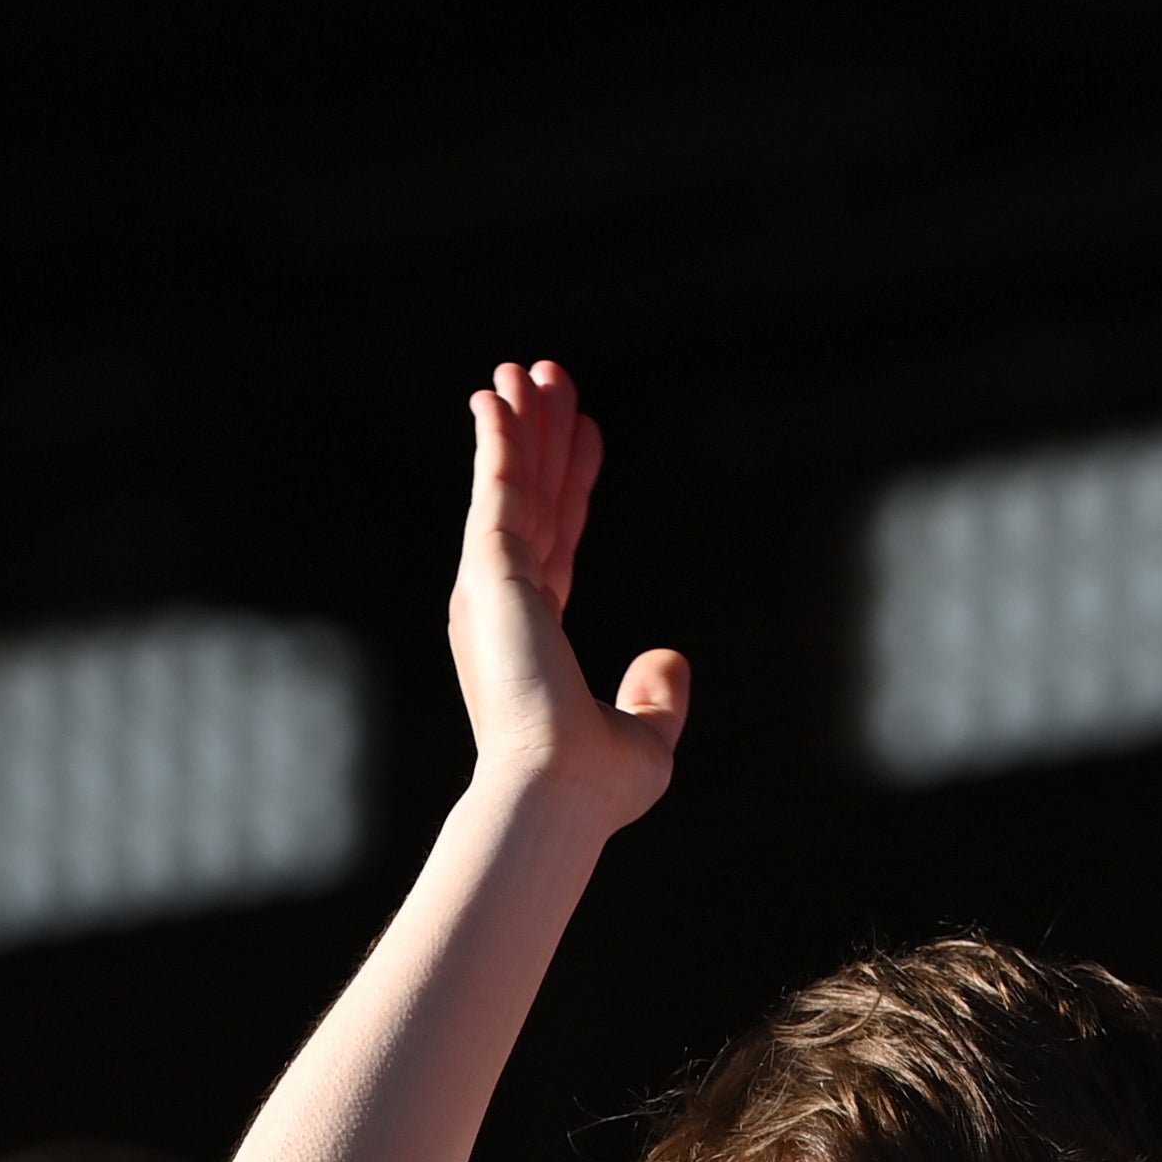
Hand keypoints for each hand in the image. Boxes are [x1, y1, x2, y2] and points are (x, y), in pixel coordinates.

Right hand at [451, 361, 690, 830]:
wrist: (554, 792)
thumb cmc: (593, 786)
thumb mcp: (646, 741)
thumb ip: (657, 698)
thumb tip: (671, 656)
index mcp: (534, 639)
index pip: (559, 542)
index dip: (572, 485)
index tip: (585, 435)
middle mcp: (505, 607)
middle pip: (533, 502)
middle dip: (541, 440)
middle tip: (549, 380)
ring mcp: (493, 586)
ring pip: (512, 484)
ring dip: (519, 424)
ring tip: (528, 368)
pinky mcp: (491, 570)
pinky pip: (497, 487)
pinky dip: (497, 440)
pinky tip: (498, 398)